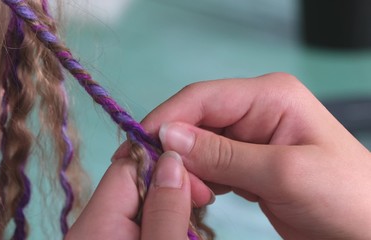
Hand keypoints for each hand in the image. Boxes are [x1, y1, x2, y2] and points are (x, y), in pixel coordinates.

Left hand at [66, 151, 209, 239]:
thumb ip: (165, 210)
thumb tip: (170, 159)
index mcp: (96, 224)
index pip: (127, 167)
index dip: (164, 163)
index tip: (199, 178)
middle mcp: (91, 226)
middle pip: (132, 184)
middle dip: (170, 186)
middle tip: (204, 200)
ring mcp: (99, 236)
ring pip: (138, 203)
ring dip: (169, 206)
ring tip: (192, 221)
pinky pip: (135, 221)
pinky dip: (159, 222)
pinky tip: (175, 228)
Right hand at [141, 73, 370, 238]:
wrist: (367, 231)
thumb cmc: (344, 196)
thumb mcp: (283, 173)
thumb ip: (223, 154)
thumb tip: (167, 136)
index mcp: (269, 96)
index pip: (203, 98)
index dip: (167, 119)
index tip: (139, 146)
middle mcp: (256, 110)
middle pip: (196, 122)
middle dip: (177, 151)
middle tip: (164, 182)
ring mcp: (250, 138)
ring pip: (198, 146)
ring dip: (188, 170)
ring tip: (191, 196)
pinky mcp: (246, 163)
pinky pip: (209, 166)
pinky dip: (199, 181)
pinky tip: (202, 197)